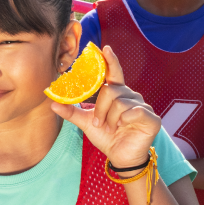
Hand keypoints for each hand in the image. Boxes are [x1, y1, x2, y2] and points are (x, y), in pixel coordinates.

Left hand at [51, 46, 159, 168]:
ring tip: (112, 128)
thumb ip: (71, 112)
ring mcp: (142, 105)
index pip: (113, 72)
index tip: (104, 48)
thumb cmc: (106, 136)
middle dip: (100, 109)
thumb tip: (52, 103)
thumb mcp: (86, 123)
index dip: (109, 60)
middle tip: (100, 123)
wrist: (119, 156)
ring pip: (119, 102)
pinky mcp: (151, 117)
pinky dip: (124, 120)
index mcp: (116, 94)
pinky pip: (134, 111)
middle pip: (110, 90)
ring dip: (111, 118)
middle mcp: (130, 95)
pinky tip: (124, 127)